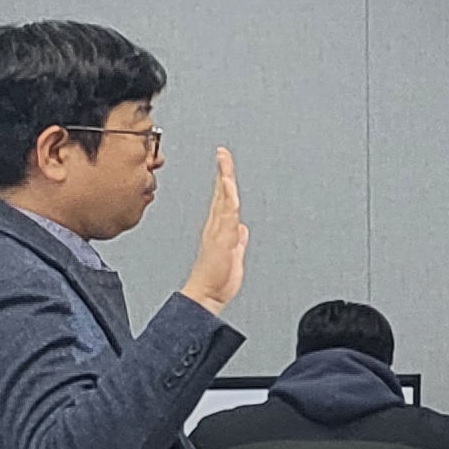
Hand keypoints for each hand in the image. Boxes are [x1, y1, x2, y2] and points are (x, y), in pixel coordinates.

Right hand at [180, 148, 247, 311]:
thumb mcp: (234, 255)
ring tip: (224, 161)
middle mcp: (216, 227)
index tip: (224, 164)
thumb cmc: (218, 279)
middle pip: (220, 193)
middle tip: (222, 153)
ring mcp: (218, 231)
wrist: (207, 296)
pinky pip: (226, 214)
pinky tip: (228, 186)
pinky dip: (227, 199)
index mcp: (219, 229)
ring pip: (223, 199)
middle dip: (222, 172)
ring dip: (224, 179)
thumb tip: (241, 228)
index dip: (224, 181)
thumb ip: (237, 240)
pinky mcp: (221, 239)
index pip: (223, 199)